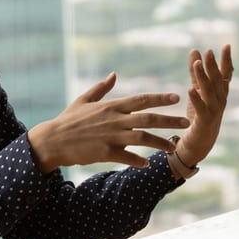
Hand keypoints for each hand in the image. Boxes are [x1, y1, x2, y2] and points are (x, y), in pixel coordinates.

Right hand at [27, 73, 190, 172]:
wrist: (51, 140)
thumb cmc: (68, 120)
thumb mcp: (84, 100)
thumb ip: (102, 88)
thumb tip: (114, 74)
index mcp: (112, 106)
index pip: (141, 100)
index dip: (160, 98)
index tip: (177, 98)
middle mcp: (114, 120)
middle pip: (147, 118)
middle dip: (169, 120)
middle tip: (186, 122)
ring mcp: (110, 136)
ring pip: (142, 138)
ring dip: (159, 142)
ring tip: (174, 146)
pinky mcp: (104, 152)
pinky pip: (126, 157)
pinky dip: (137, 160)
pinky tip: (147, 164)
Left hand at [174, 45, 233, 166]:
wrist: (200, 141)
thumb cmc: (200, 113)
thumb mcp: (198, 89)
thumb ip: (196, 72)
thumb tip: (195, 50)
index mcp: (220, 91)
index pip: (225, 73)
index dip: (226, 60)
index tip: (226, 45)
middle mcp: (220, 99)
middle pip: (217, 80)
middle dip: (213, 65)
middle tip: (209, 51)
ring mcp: (214, 111)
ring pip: (209, 92)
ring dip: (203, 77)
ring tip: (196, 64)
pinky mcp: (205, 121)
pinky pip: (201, 109)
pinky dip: (196, 99)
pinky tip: (190, 89)